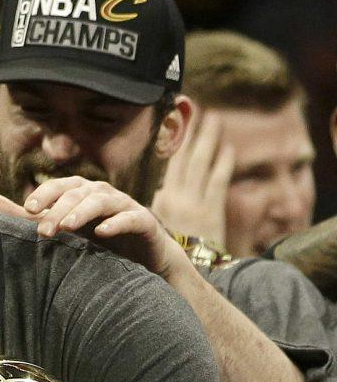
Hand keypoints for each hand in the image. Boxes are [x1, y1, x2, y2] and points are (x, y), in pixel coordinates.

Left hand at [19, 176, 186, 279]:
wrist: (145, 257)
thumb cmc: (101, 241)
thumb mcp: (69, 230)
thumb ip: (40, 219)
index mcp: (83, 194)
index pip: (62, 187)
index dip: (46, 193)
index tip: (28, 208)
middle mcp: (103, 194)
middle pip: (78, 194)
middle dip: (59, 210)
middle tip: (43, 230)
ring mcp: (124, 206)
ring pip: (101, 201)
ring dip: (82, 212)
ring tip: (67, 226)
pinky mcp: (143, 222)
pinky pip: (129, 218)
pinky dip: (116, 223)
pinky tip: (102, 232)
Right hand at [151, 108, 233, 249]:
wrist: (182, 277)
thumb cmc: (167, 256)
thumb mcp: (153, 230)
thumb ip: (157, 208)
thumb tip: (157, 191)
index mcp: (159, 201)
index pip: (166, 163)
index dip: (171, 139)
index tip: (173, 117)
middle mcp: (174, 197)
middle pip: (183, 156)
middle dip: (189, 130)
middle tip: (192, 104)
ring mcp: (194, 202)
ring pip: (201, 163)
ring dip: (207, 138)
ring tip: (213, 118)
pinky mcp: (211, 211)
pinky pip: (217, 181)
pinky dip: (223, 164)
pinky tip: (228, 148)